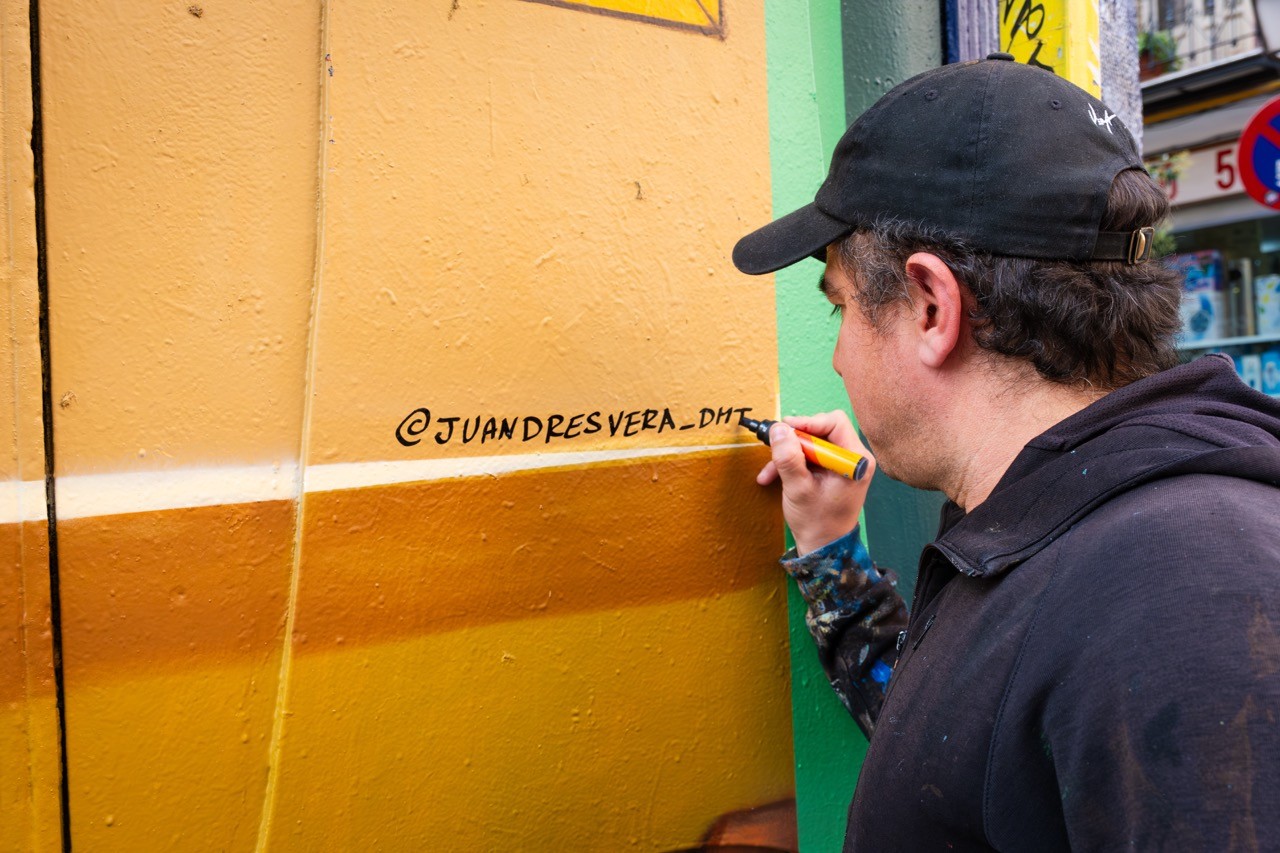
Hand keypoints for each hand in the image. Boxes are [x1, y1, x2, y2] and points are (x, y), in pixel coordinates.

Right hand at [756, 411, 874, 555]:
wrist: (822, 546)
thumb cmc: (817, 522)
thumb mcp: (798, 489)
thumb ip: (788, 458)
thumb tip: (779, 429)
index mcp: (855, 460)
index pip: (835, 423)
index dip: (808, 423)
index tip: (785, 430)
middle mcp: (853, 458)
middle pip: (822, 430)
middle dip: (795, 441)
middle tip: (776, 449)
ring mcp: (842, 464)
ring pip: (812, 443)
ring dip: (788, 454)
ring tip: (769, 471)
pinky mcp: (832, 470)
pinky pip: (810, 456)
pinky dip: (791, 463)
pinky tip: (772, 476)